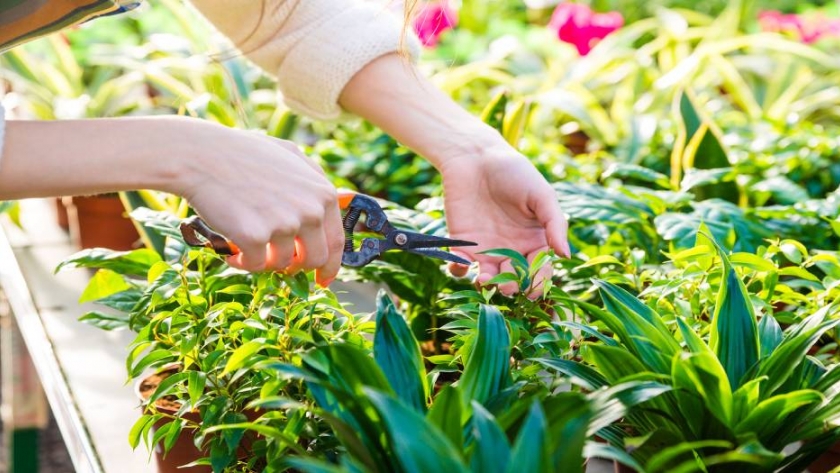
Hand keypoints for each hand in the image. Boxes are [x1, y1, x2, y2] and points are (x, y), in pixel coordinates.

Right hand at [177, 121, 343, 285]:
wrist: (201, 155)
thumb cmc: (243, 153)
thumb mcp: (290, 156)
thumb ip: (314, 180)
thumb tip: (333, 204)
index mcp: (323, 194)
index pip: (336, 242)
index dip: (330, 266)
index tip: (322, 279)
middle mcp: (310, 210)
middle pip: (314, 260)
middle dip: (295, 267)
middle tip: (275, 262)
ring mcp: (284, 224)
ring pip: (282, 265)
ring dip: (264, 261)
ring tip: (244, 245)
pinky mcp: (256, 237)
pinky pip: (255, 265)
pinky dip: (242, 263)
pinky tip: (229, 251)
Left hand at [438, 140, 569, 296]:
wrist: (476, 157)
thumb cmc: (515, 172)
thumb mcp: (542, 195)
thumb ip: (555, 224)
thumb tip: (566, 256)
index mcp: (535, 241)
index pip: (539, 271)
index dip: (538, 283)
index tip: (533, 290)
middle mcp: (511, 250)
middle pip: (513, 280)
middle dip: (511, 288)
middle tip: (507, 287)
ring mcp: (486, 249)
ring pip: (487, 278)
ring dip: (486, 284)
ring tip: (484, 278)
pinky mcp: (462, 244)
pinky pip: (460, 267)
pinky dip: (459, 271)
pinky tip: (462, 264)